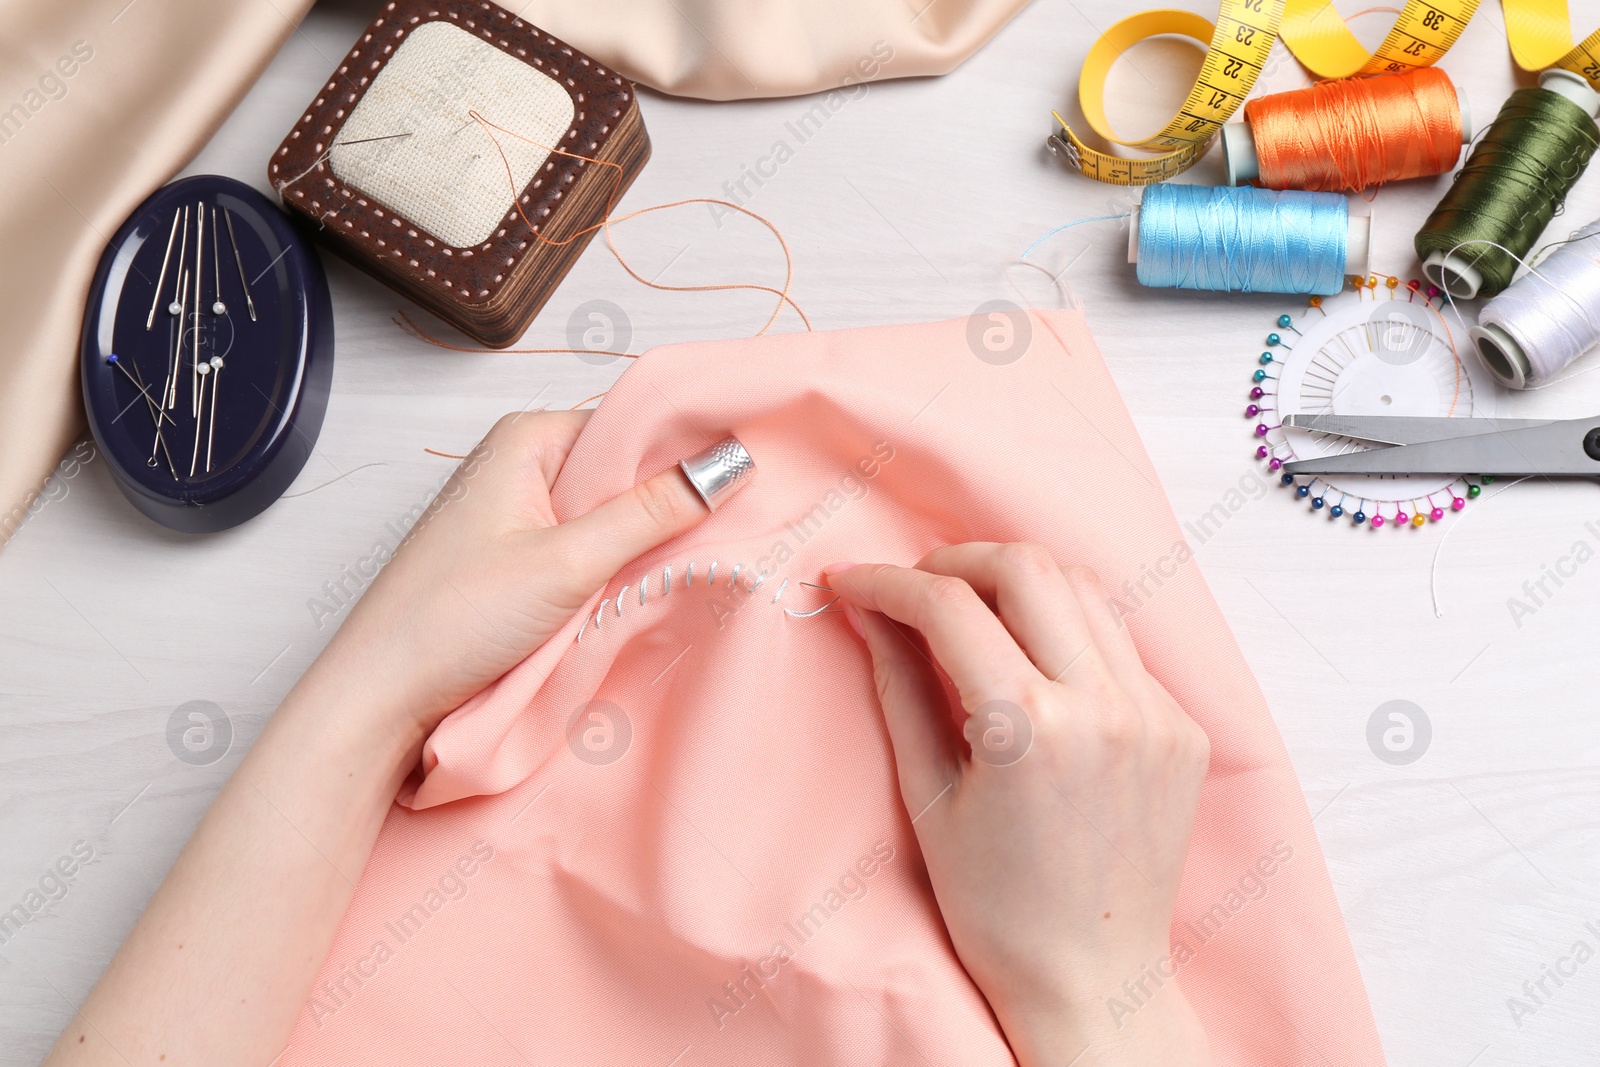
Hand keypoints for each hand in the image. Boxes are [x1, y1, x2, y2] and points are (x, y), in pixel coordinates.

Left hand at [321, 410, 718, 747]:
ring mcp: (514, 513)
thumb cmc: (453, 620)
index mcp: (527, 438)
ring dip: (637, 545)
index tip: (746, 482)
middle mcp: (518, 463)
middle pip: (622, 471)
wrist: (380, 694)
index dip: (686, 453)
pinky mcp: (513, 558)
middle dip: (665, 504)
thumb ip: (653, 512)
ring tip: (675, 569)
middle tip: (719, 537)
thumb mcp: (570, 563)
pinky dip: (609, 570)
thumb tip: (729, 463)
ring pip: (605, 515)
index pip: (632, 424)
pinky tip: (628, 593)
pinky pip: (583, 548)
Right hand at [826, 545, 1211, 1066]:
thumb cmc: (998, 909)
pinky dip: (1068, 633)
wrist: (1093, 978)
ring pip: (1084, 589)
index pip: (947, 606)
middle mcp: (1103, 705)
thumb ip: (899, 686)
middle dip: (955, 561)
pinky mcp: (1182, 728)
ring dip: (1019, 584)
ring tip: (973, 613)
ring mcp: (1155, 713)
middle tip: (915, 588)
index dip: (887, 582)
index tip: (854, 582)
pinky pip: (1120, 645)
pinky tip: (1034, 665)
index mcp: (1028, 727)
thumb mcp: (928, 796)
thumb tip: (868, 611)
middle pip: (1026, 566)